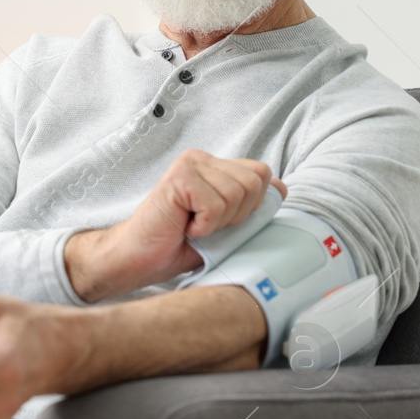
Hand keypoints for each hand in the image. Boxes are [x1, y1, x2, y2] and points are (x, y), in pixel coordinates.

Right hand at [64, 149, 285, 302]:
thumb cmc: (178, 246)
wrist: (137, 259)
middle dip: (238, 215)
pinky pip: (215, 205)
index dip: (253, 206)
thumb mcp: (224, 226)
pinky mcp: (178, 178)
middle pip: (255, 182)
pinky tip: (184, 227)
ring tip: (194, 227)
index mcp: (214, 166)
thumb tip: (281, 189)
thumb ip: (249, 206)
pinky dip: (204, 226)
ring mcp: (189, 165)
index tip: (224, 223)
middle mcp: (201, 158)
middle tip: (207, 227)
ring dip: (219, 223)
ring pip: (237, 194)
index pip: (262, 173)